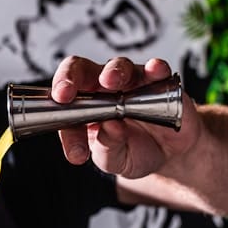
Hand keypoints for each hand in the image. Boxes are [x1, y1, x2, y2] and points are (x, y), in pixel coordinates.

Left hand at [51, 55, 192, 177]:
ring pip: (118, 66)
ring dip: (112, 71)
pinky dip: (154, 68)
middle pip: (81, 70)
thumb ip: (108, 148)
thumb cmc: (133, 152)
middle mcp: (102, 89)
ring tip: (110, 82)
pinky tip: (154, 70)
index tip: (61, 113)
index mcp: (83, 107)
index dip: (59, 112)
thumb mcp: (115, 161)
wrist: (168, 155)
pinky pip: (155, 69)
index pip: (64, 101)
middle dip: (70, 77)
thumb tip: (109, 128)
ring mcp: (130, 82)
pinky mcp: (158, 81)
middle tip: (66, 93)